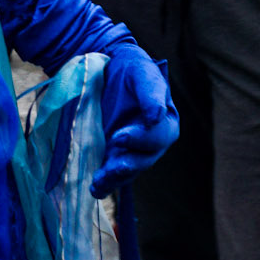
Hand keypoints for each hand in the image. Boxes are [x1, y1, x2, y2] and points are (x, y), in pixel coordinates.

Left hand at [93, 45, 178, 196]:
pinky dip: (104, 184)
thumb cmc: (131, 69)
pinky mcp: (113, 156)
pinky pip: (112, 175)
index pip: (159, 137)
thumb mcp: (142, 72)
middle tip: (110, 168)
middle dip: (127, 165)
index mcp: (165, 123)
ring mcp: (131, 152)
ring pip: (128, 172)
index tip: (119, 137)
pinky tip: (94, 190)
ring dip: (114, 179)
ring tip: (98, 184)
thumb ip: (150, 91)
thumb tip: (156, 115)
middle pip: (144, 160)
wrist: (107, 71)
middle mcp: (151, 143)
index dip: (141, 139)